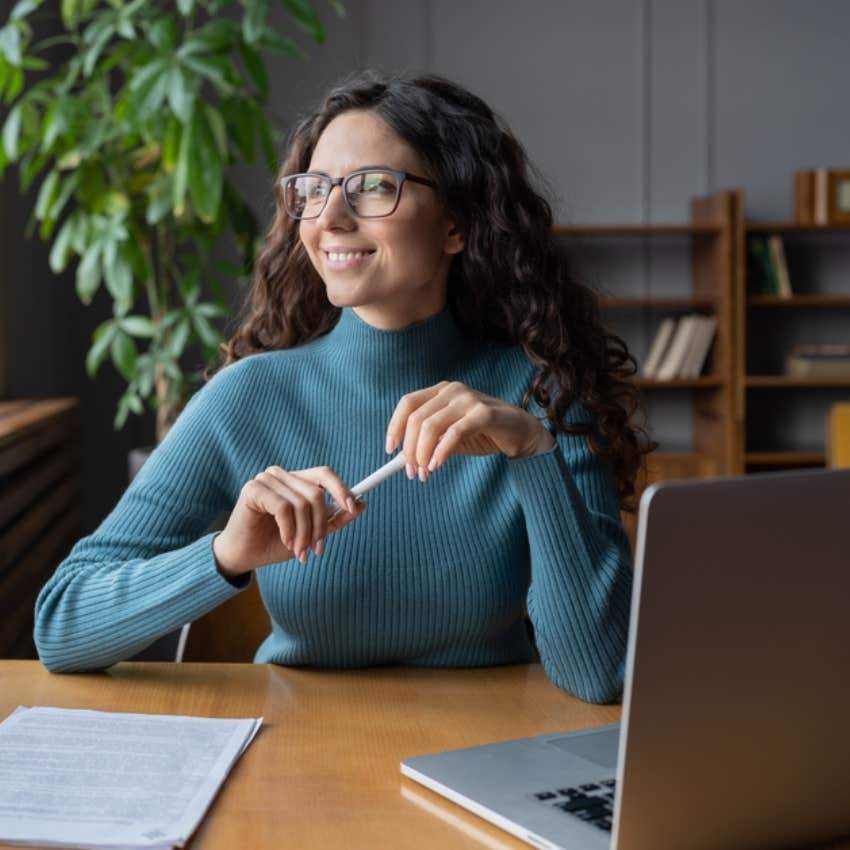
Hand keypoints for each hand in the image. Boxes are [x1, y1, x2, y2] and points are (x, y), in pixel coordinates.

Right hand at [213, 466, 365, 577]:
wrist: (244, 556)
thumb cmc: (275, 543)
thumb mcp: (311, 533)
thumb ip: (334, 518)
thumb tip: (363, 504)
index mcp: (296, 480)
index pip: (325, 474)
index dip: (341, 489)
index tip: (354, 508)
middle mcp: (282, 475)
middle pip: (316, 493)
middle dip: (321, 525)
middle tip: (317, 549)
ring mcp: (266, 479)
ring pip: (302, 502)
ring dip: (305, 533)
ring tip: (300, 551)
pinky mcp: (254, 489)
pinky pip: (284, 507)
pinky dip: (289, 529)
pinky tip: (285, 541)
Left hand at [385, 381, 554, 479]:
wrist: (522, 433)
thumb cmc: (484, 433)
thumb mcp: (451, 437)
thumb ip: (429, 442)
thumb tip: (404, 458)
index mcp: (441, 391)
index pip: (408, 404)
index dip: (395, 426)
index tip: (390, 449)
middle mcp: (452, 390)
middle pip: (416, 418)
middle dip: (409, 449)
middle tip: (411, 472)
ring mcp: (468, 399)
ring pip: (431, 426)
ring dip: (422, 454)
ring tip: (424, 473)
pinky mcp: (483, 413)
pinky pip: (453, 434)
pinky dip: (440, 452)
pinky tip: (436, 466)